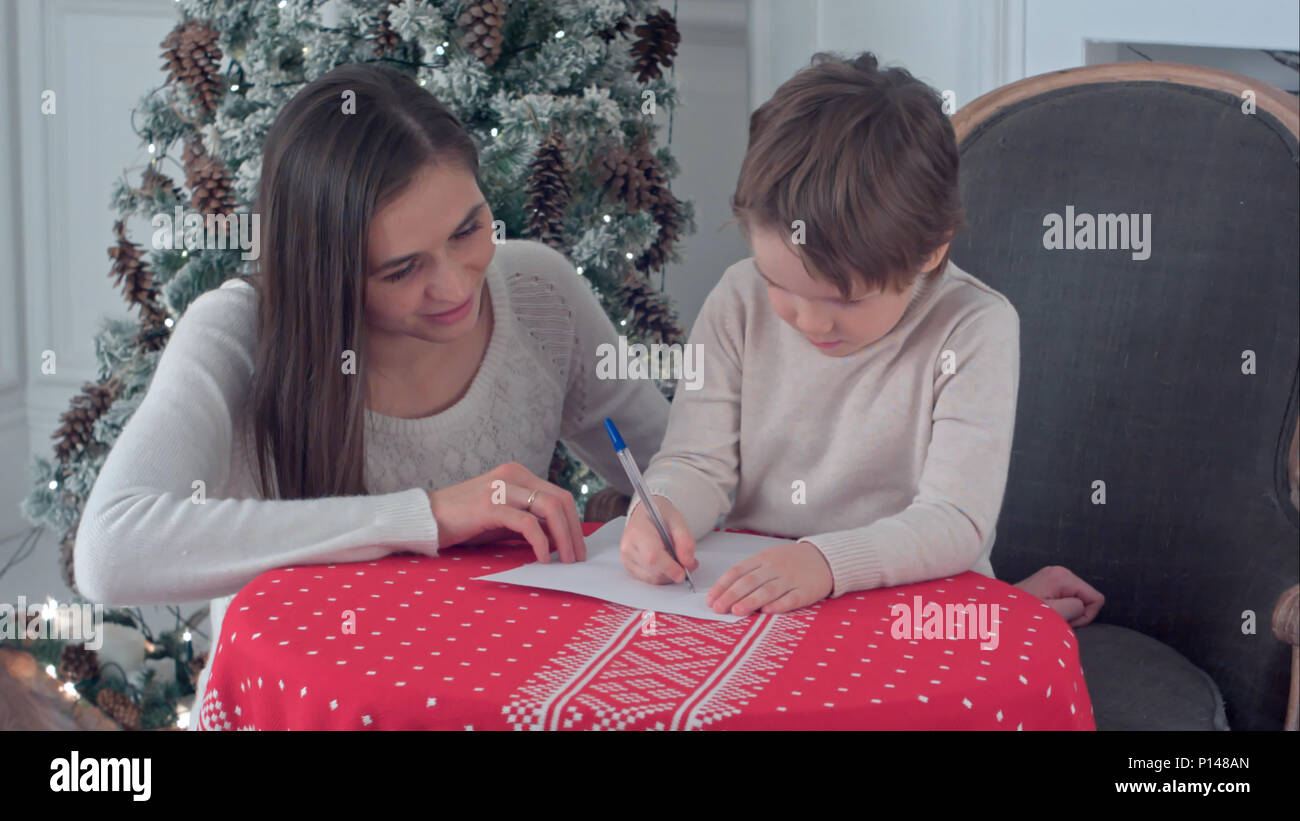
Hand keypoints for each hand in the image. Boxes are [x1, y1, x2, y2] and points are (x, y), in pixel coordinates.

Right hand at [427, 462, 585, 563]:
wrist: (427, 520)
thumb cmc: (465, 522)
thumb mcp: (504, 521)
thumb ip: (530, 524)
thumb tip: (560, 541)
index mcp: (519, 475)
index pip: (560, 496)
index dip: (573, 523)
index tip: (577, 547)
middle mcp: (513, 475)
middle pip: (560, 500)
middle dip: (574, 531)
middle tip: (577, 558)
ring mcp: (502, 488)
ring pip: (549, 508)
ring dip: (564, 538)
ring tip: (566, 560)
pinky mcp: (490, 505)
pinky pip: (527, 523)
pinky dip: (540, 543)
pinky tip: (541, 559)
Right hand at [619, 495, 697, 583]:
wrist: (645, 513)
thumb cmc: (658, 514)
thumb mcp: (677, 520)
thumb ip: (685, 541)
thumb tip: (688, 562)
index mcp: (638, 531)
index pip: (653, 556)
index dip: (669, 568)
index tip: (683, 572)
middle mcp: (629, 547)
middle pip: (653, 570)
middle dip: (673, 571)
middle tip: (685, 561)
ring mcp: (627, 559)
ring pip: (653, 578)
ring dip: (669, 574)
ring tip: (675, 559)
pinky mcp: (630, 568)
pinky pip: (649, 580)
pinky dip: (662, 576)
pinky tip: (666, 563)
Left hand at [707, 540, 832, 616]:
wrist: (825, 558)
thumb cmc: (790, 561)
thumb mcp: (769, 558)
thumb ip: (749, 572)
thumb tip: (724, 592)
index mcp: (763, 558)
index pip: (737, 571)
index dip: (722, 586)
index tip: (710, 599)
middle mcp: (775, 567)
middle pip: (749, 581)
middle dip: (731, 595)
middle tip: (718, 608)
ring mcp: (791, 579)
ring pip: (767, 590)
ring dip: (750, 601)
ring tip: (736, 611)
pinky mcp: (806, 591)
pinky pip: (791, 599)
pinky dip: (778, 605)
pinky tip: (767, 611)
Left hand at [1013, 565, 1103, 627]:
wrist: (996, 611)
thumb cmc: (1023, 614)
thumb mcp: (1053, 613)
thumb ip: (1075, 607)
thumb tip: (1082, 605)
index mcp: (1063, 576)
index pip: (1096, 598)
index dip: (1086, 614)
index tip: (1066, 620)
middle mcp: (1059, 571)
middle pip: (1087, 597)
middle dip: (1076, 612)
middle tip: (1054, 618)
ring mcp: (1052, 576)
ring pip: (1077, 599)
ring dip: (1067, 611)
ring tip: (1048, 615)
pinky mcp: (1047, 582)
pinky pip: (1066, 598)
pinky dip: (1060, 608)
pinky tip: (1046, 611)